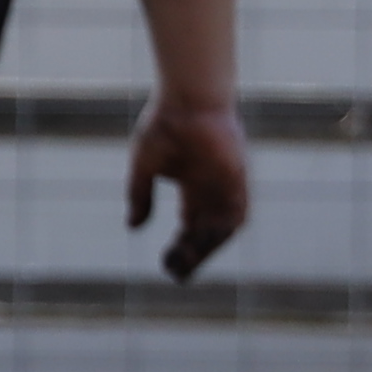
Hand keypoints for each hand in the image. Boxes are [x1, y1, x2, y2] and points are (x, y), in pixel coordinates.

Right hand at [126, 96, 251, 280]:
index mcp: (192, 185)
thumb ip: (140, 196)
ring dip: (208, 248)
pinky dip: (226, 231)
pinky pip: (238, 212)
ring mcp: (226, 185)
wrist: (189, 98)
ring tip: (189, 264)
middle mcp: (212, 189)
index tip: (166, 264)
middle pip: (206, 232)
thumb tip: (133, 227)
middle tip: (176, 272)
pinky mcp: (237, 179)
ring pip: (222, 228)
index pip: (189, 225)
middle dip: (193, 255)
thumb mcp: (145, 166)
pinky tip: (210, 244)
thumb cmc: (165, 124)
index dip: (180, 247)